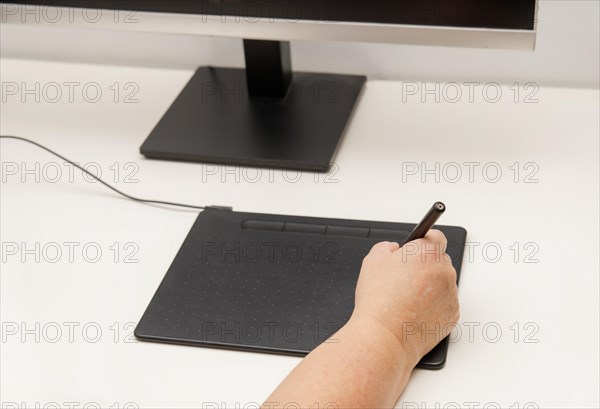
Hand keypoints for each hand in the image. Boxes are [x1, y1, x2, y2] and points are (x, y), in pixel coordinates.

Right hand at [350, 230, 459, 365]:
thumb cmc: (379, 301)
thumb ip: (386, 247)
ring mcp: (451, 294)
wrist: (385, 337)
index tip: (416, 248)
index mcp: (427, 252)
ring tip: (406, 299)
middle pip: (439, 260)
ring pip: (442, 283)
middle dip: (425, 266)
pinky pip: (445, 303)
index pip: (436, 236)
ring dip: (430, 287)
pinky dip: (433, 305)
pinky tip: (414, 312)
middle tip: (404, 278)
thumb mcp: (372, 260)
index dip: (423, 242)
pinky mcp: (453, 314)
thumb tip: (394, 250)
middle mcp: (445, 270)